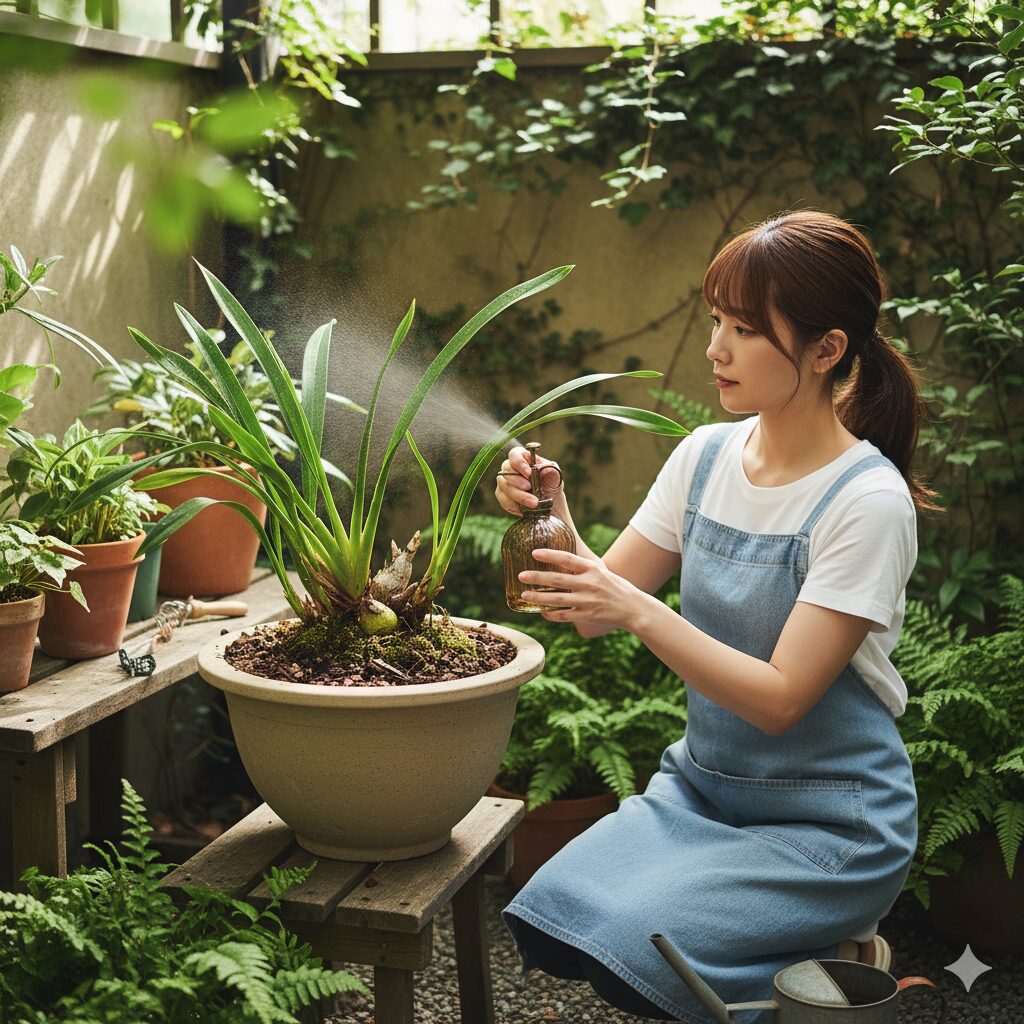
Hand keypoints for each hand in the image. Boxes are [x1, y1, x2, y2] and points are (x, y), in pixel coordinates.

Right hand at [495, 446, 563, 515]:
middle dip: (517, 480)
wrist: (552, 507)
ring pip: (504, 486)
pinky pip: (503, 500)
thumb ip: (551, 470)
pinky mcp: (504, 497)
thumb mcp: (556, 477)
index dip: (518, 462)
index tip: (528, 473)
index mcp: (525, 459)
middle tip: (529, 488)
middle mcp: (513, 469)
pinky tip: (524, 509)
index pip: (515, 454)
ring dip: (518, 495)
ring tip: (534, 503)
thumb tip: (544, 467)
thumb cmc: (552, 487)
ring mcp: (506, 483)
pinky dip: (514, 505)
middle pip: (506, 469)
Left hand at [517, 548, 646, 632]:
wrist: (634, 608)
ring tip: (524, 595)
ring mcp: (587, 601)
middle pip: (557, 579)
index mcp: (593, 570)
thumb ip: (584, 569)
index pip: (568, 559)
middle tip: (521, 575)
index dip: (550, 555)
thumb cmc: (617, 588)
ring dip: (538, 598)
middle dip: (537, 577)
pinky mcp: (587, 615)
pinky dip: (551, 614)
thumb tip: (562, 562)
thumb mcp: (602, 572)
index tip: (534, 553)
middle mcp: (589, 584)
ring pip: (557, 599)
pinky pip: (564, 615)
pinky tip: (542, 612)